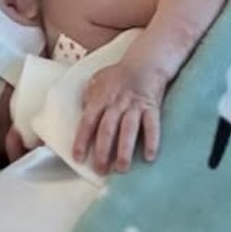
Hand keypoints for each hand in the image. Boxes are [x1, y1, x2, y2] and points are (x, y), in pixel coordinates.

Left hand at [74, 58, 166, 172]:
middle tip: (101, 169)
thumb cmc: (118, 75)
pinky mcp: (152, 107)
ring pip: (129, 129)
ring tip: (122, 168)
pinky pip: (152, 125)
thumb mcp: (98, 80)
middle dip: (103, 150)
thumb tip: (80, 116)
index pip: (88, 120)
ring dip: (125, 149)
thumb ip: (89, 98)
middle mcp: (117, 102)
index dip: (82, 139)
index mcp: (101, 97)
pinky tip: (149, 156)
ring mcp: (135, 105)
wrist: (145, 62)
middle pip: (108, 128)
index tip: (78, 157)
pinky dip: (152, 140)